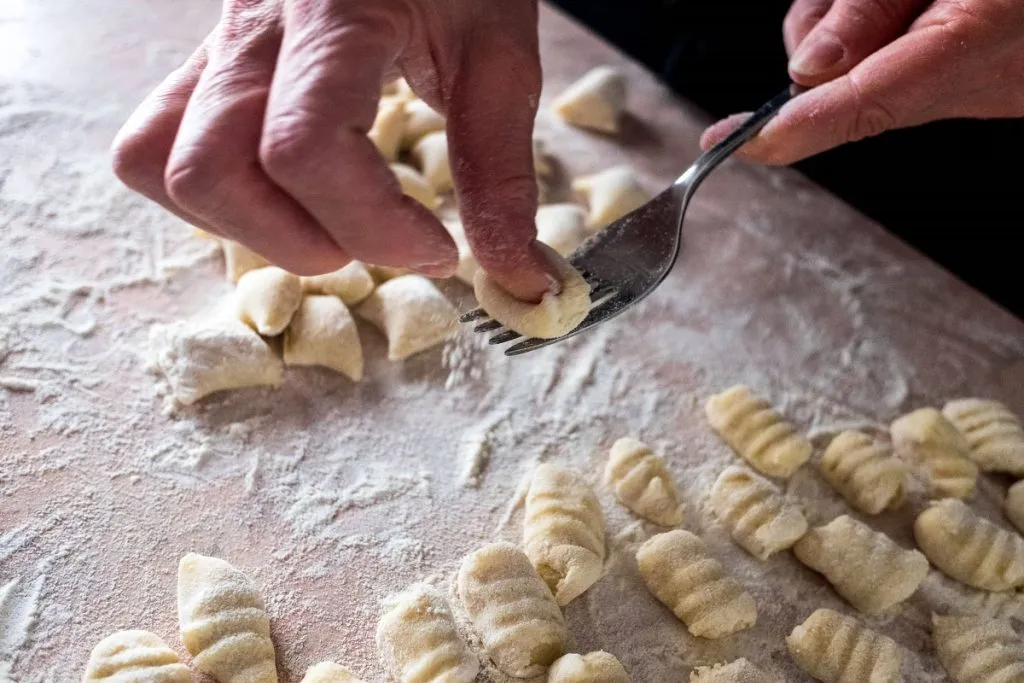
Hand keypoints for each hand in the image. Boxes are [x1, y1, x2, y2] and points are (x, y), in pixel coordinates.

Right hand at [112, 0, 556, 300]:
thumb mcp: (498, 56)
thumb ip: (502, 170)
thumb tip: (519, 279)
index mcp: (333, 14)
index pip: (304, 150)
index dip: (373, 229)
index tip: (438, 251)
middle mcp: (253, 27)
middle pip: (209, 171)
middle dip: (300, 242)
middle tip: (378, 241)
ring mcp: (216, 42)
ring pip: (161, 161)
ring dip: (246, 228)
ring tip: (327, 226)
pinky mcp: (207, 60)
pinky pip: (157, 142)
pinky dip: (212, 197)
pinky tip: (282, 198)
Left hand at [701, 0, 1023, 163]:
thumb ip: (876, 2)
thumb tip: (811, 67)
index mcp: (980, 37)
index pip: (868, 101)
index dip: (797, 127)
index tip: (740, 144)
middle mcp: (987, 80)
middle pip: (858, 89)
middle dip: (826, 53)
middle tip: (847, 3)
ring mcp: (992, 89)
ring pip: (874, 83)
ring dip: (857, 37)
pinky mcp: (990, 85)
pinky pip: (908, 75)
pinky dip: (891, 43)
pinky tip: (917, 4)